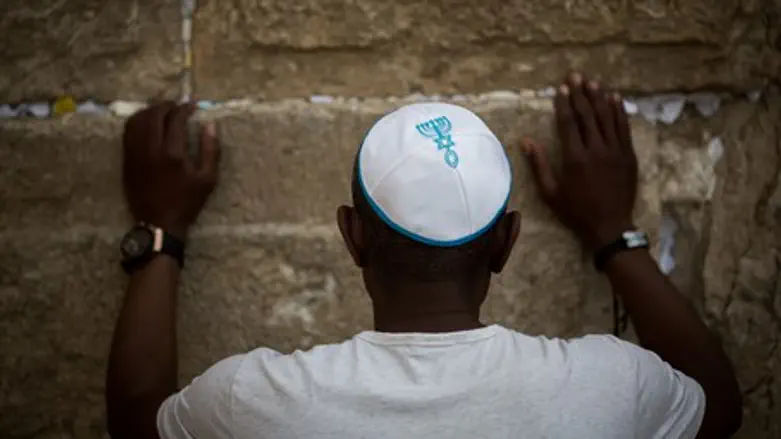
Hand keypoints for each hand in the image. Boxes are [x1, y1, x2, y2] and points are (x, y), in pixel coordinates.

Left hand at [122, 102, 219, 238]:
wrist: (159, 224)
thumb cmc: (187, 202)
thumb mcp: (208, 179)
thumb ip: (211, 150)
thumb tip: (210, 125)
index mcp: (173, 154)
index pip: (175, 119)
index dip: (184, 108)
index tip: (193, 107)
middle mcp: (151, 149)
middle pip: (154, 115)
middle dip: (166, 106)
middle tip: (177, 106)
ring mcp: (135, 154)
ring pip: (137, 121)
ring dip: (150, 111)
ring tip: (161, 111)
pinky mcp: (126, 160)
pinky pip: (127, 133)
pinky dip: (137, 122)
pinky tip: (147, 124)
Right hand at [524, 73, 638, 250]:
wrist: (610, 226)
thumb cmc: (575, 211)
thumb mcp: (550, 192)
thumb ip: (538, 165)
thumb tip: (526, 141)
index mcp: (574, 158)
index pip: (568, 122)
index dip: (564, 103)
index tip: (561, 88)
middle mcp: (596, 149)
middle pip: (588, 114)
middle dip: (580, 93)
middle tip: (575, 75)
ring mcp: (615, 151)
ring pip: (607, 117)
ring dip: (599, 97)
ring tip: (592, 82)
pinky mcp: (629, 155)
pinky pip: (624, 128)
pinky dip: (619, 111)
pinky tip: (614, 98)